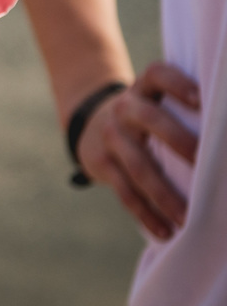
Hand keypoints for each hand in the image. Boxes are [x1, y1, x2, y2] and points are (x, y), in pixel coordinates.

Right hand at [75, 62, 198, 238]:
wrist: (91, 122)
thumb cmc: (146, 116)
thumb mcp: (157, 101)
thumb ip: (187, 110)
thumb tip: (224, 143)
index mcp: (144, 88)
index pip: (158, 75)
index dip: (178, 84)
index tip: (201, 101)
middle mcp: (125, 108)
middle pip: (149, 120)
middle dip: (179, 141)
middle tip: (205, 164)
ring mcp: (111, 135)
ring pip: (139, 165)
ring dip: (165, 194)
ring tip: (188, 218)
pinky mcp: (100, 162)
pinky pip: (124, 191)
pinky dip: (146, 214)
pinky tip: (165, 231)